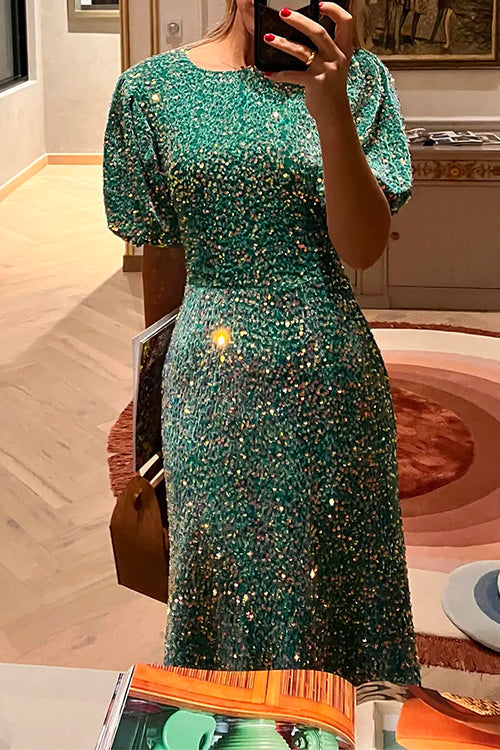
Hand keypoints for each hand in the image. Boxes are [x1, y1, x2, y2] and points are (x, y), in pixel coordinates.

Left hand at [263, 3, 354, 125]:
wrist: (335, 115)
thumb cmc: (330, 90)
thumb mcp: (334, 67)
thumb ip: (325, 51)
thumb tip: (302, 36)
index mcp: (344, 50)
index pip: (345, 22)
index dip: (333, 9)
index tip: (318, 4)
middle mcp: (337, 58)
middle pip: (318, 31)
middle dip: (299, 20)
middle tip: (283, 13)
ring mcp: (326, 70)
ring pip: (301, 51)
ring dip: (282, 43)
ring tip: (268, 38)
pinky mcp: (315, 83)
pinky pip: (293, 75)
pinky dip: (279, 74)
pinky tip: (268, 73)